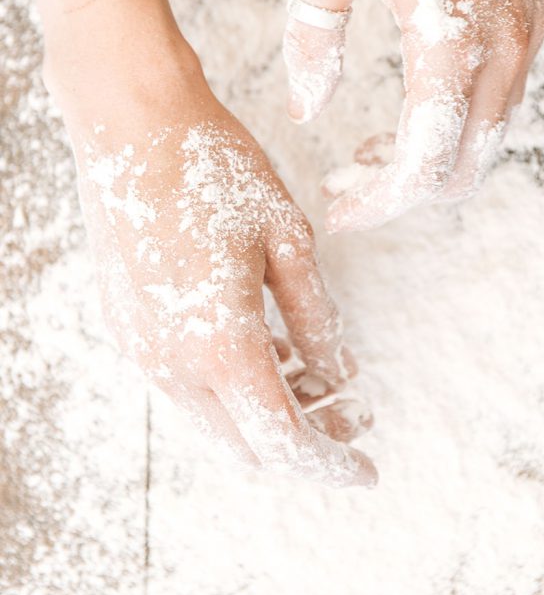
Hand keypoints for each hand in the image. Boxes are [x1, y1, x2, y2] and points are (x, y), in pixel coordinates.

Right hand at [61, 48, 376, 487]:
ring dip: (268, 413)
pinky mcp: (127, 328)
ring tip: (319, 374)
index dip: (330, 465)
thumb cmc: (217, 171)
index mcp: (219, 345)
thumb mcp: (287, 240)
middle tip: (354, 410)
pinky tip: (270, 347)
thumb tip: (340, 372)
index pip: (283, 442)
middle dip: (305, 442)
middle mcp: (171, 363)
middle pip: (246, 446)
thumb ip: (316, 319)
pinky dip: (233, 386)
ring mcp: (140, 349)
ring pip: (214, 420)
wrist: (131, 126)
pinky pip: (186, 384)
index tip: (366, 469)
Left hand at [283, 0, 543, 231]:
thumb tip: (308, 109)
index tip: (342, 208)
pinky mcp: (536, 10)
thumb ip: (314, 44)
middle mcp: (502, 44)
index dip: (382, 201)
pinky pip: (503, 93)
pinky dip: (459, 118)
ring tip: (369, 150)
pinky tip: (414, 102)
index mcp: (448, 37)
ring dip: (432, 156)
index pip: (425, 161)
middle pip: (464, 164)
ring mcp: (528, 28)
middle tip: (347, 181)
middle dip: (404, 188)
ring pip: (487, 134)